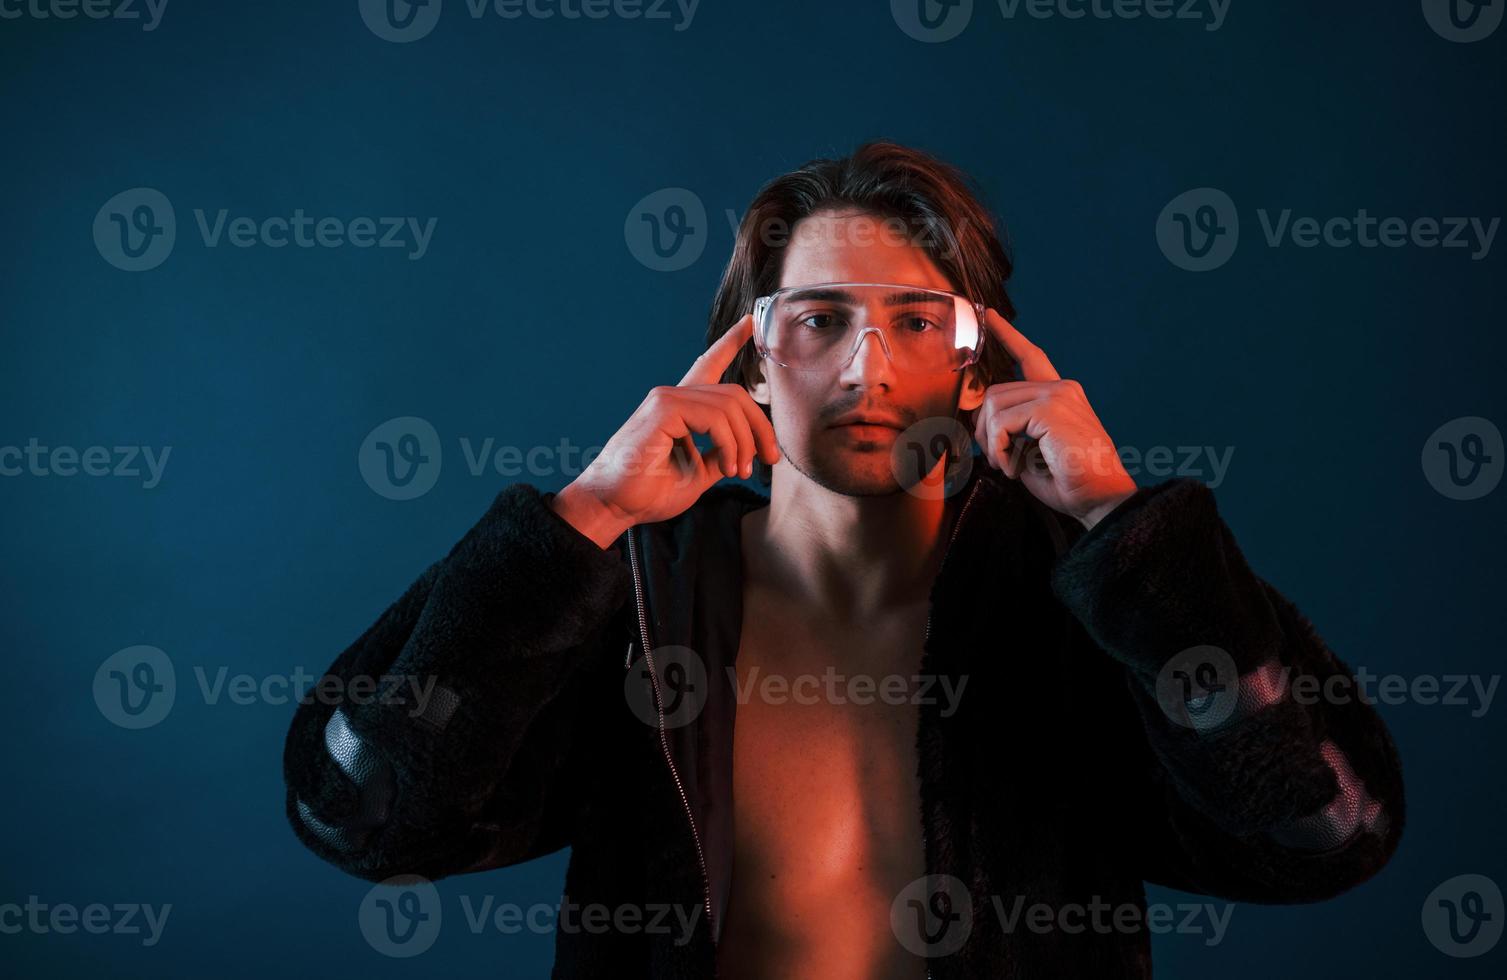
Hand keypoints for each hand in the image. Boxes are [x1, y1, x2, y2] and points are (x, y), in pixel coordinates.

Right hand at [552, 315, 780, 547]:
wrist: (613, 506)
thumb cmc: (648, 493)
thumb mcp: (698, 473)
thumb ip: (722, 455)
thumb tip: (750, 450)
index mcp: (680, 408)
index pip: (708, 365)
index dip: (730, 342)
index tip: (749, 322)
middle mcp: (673, 397)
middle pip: (735, 394)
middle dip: (760, 426)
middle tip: (770, 459)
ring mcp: (667, 399)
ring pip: (730, 405)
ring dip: (745, 442)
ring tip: (740, 471)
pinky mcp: (663, 409)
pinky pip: (715, 418)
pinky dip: (729, 443)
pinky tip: (728, 467)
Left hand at [972, 309, 1136, 529]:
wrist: (1101, 498)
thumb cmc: (1070, 482)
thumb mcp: (1032, 451)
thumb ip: (1011, 430)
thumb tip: (980, 424)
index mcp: (1061, 396)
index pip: (1031, 357)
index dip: (1008, 336)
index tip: (991, 316)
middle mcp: (1062, 389)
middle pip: (997, 391)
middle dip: (985, 428)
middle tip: (995, 459)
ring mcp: (1058, 395)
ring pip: (994, 403)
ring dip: (991, 441)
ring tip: (1006, 466)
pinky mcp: (1051, 408)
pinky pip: (1002, 421)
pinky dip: (998, 449)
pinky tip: (1012, 468)